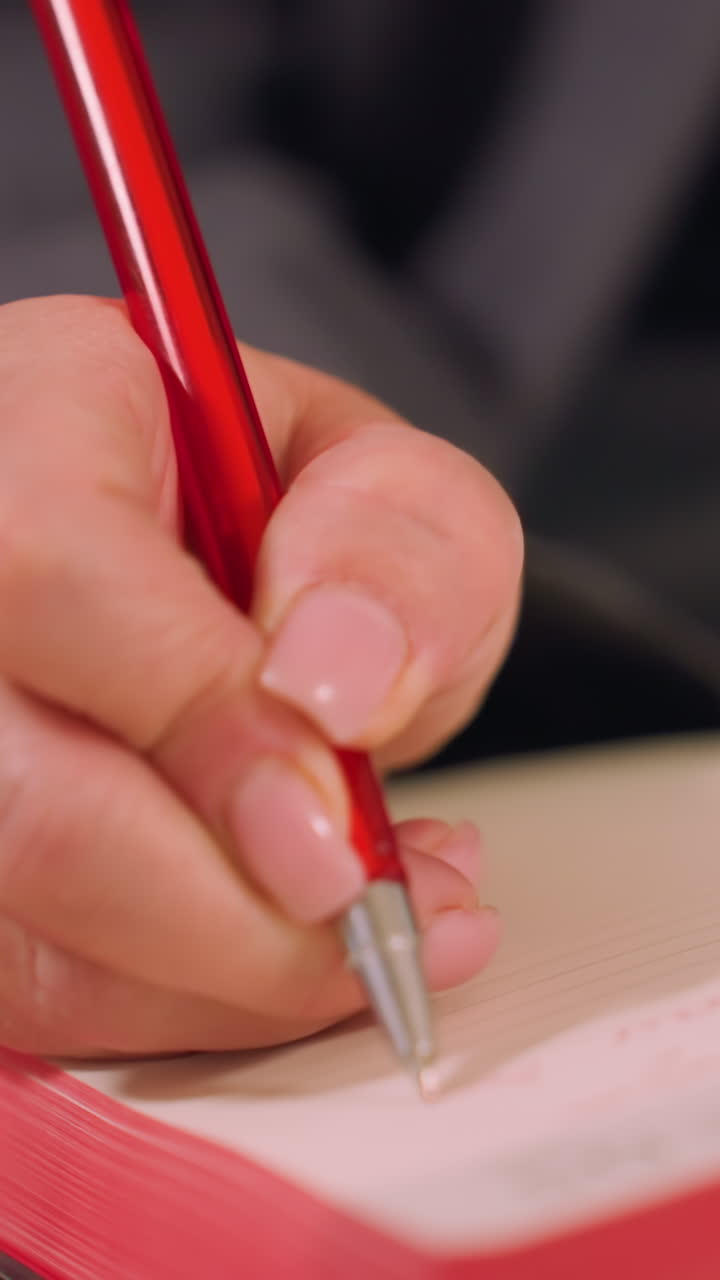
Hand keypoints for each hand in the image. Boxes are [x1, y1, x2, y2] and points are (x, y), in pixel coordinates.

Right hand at [0, 296, 521, 1056]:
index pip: (52, 572)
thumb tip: (332, 685)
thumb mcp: (393, 490)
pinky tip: (276, 946)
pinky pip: (31, 982)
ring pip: (13, 928)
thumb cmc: (295, 515)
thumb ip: (398, 554)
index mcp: (37, 409)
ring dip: (212, 977)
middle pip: (14, 798)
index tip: (343, 840)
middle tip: (381, 924)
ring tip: (360, 928)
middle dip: (224, 912)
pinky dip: (172, 1000)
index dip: (201, 726)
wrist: (223, 564)